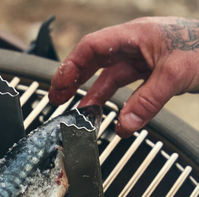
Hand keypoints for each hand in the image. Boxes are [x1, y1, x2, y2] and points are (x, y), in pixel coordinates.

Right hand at [48, 17, 198, 136]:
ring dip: (95, 96)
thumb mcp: (175, 74)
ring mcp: (145, 57)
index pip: (91, 48)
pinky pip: (127, 87)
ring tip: (82, 115)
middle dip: (74, 80)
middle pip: (94, 60)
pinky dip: (117, 102)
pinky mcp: (154, 71)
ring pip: (110, 76)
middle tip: (57, 100)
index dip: (70, 68)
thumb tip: (124, 125)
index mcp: (135, 35)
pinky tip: (113, 117)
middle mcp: (136, 44)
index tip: (58, 89)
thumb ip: (147, 101)